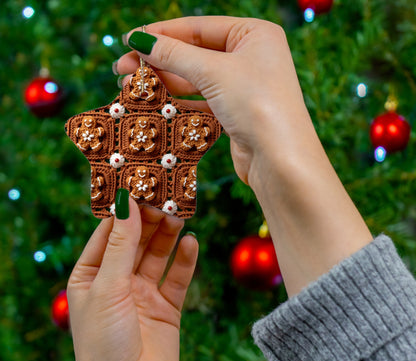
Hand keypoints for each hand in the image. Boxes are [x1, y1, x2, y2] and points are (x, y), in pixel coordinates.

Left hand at [67, 199, 197, 360]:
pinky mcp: (167, 307)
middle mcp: (117, 281)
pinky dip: (185, 260)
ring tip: (179, 215)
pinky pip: (177, 277)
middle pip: (136, 240)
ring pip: (158, 255)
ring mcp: (143, 294)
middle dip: (150, 219)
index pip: (108, 233)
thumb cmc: (104, 344)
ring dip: (168, 235)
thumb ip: (121, 245)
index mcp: (92, 275)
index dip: (123, 210)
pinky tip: (192, 243)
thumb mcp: (108, 287)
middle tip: (166, 197)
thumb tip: (126, 203)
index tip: (139, 185)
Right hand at [116, 16, 309, 184]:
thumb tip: (139, 40)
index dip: (161, 33)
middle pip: (194, 53)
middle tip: (122, 68)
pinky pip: (202, 100)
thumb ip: (174, 54)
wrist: (280, 160)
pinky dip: (179, 100)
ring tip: (131, 85)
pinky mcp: (236, 112)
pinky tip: (155, 102)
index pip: (198, 27)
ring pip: (196, 78)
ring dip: (164, 81)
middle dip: (158, 60)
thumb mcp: (213, 71)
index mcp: (254, 34)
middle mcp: (251, 57)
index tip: (129, 40)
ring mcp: (244, 86)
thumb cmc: (257, 105)